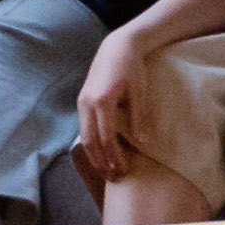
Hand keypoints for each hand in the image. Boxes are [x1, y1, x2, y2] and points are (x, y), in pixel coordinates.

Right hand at [74, 39, 148, 189]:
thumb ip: (139, 117)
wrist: (117, 47)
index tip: (124, 170)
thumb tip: (144, 143)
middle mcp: (87, 104)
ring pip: (84, 137)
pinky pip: (83, 128)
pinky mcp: (82, 101)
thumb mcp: (140, 93)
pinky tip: (100, 153)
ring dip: (94, 156)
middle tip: (114, 178)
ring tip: (106, 170)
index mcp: (102, 101)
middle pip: (91, 141)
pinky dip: (90, 144)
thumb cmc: (132, 68)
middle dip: (102, 162)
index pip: (106, 138)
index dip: (114, 157)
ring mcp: (81, 102)